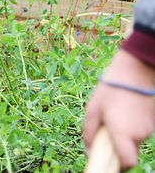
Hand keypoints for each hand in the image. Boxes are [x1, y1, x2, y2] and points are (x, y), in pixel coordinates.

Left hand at [82, 50, 154, 168]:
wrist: (133, 73)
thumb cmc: (110, 91)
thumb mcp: (92, 111)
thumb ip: (89, 133)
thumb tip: (88, 150)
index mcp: (123, 133)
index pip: (127, 163)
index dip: (118, 167)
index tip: (106, 163)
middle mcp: (138, 135)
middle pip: (127, 153)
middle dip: (115, 150)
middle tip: (103, 137)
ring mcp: (147, 129)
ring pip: (133, 143)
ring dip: (121, 138)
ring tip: (111, 119)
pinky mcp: (150, 122)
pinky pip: (138, 133)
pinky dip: (128, 130)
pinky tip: (120, 115)